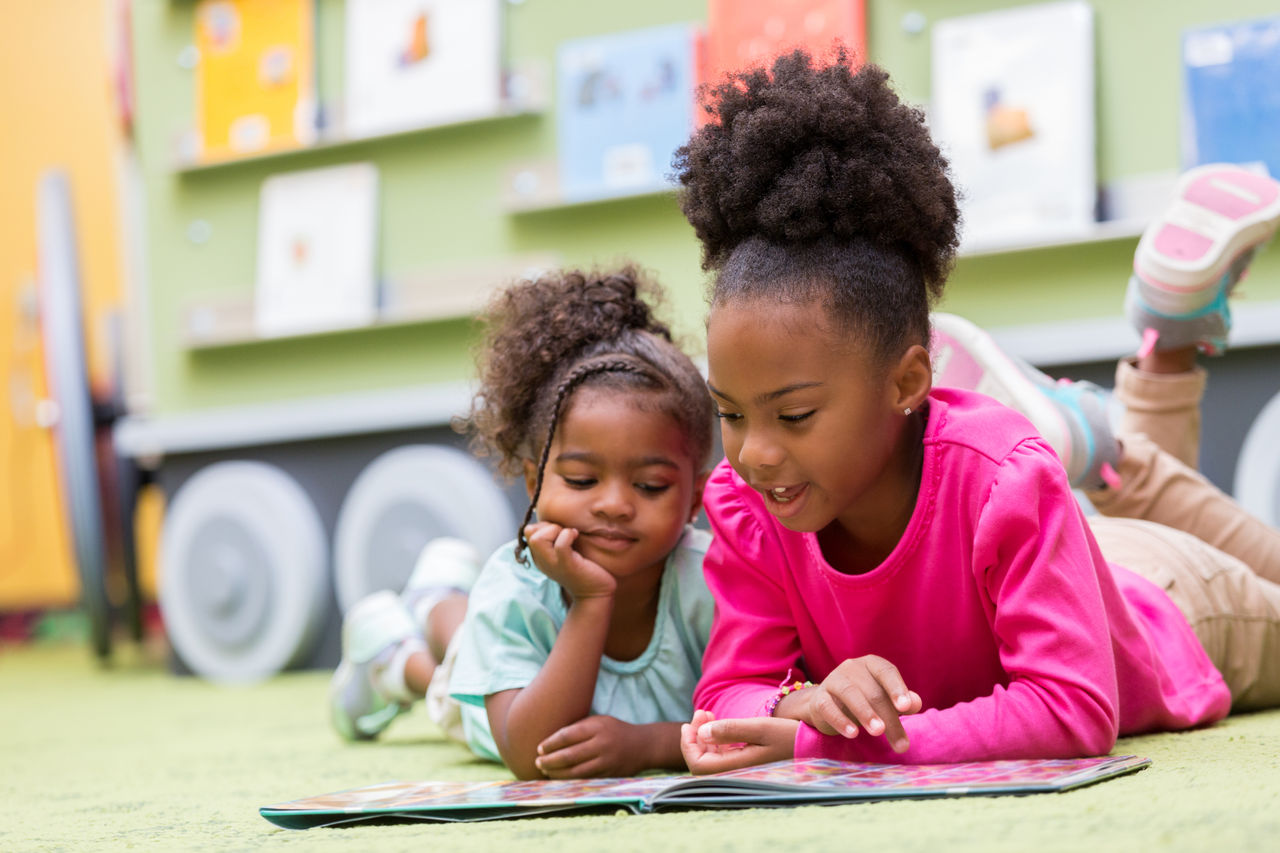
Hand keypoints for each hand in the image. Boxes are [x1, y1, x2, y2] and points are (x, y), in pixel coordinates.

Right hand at [524, 522, 616, 601]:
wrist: (596, 592)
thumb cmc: (583, 567)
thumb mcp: (564, 551)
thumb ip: (555, 538)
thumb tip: (554, 521)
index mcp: (539, 556)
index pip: (528, 531)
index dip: (544, 525)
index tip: (559, 532)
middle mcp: (542, 560)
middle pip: (529, 532)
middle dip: (548, 525)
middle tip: (564, 534)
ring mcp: (552, 563)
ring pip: (538, 538)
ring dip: (556, 530)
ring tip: (570, 536)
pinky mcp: (566, 565)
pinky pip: (560, 544)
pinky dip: (568, 535)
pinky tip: (577, 537)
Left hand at [534, 715, 647, 777]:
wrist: (643, 745)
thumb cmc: (614, 730)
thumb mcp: (598, 721)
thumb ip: (578, 727)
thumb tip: (550, 738)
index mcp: (597, 727)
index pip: (567, 735)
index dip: (550, 743)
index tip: (539, 748)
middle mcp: (602, 744)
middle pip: (568, 755)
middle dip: (549, 761)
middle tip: (538, 762)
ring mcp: (606, 762)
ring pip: (575, 772)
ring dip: (557, 773)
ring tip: (545, 771)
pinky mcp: (610, 775)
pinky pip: (585, 781)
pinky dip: (570, 781)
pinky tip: (560, 780)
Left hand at [680, 710, 797, 774]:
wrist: (816, 745)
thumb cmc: (790, 735)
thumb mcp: (760, 728)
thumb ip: (730, 730)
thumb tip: (701, 733)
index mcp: (738, 769)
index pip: (698, 766)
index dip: (688, 745)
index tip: (690, 723)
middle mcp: (738, 775)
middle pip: (703, 763)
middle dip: (696, 737)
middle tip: (701, 712)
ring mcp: (744, 772)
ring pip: (713, 760)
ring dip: (705, 737)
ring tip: (707, 714)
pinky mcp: (750, 766)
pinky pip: (724, 758)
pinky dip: (717, 741)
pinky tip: (719, 725)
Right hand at [779, 656, 921, 752]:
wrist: (826, 706)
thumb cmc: (864, 701)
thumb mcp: (885, 701)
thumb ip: (902, 702)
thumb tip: (916, 703)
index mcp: (871, 664)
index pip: (886, 671)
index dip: (897, 688)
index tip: (906, 707)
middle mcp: (852, 668)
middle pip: (873, 691)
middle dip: (889, 717)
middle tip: (901, 743)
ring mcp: (833, 680)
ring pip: (850, 694)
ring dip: (866, 714)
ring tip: (878, 733)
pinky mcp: (819, 698)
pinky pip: (829, 707)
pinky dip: (841, 720)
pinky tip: (853, 733)